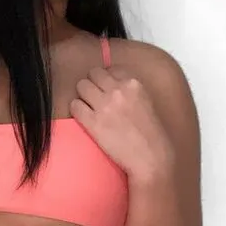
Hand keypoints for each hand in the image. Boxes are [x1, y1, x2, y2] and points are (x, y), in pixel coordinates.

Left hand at [69, 64, 174, 179]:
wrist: (150, 157)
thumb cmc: (150, 133)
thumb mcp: (145, 101)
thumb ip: (129, 90)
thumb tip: (111, 83)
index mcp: (133, 84)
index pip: (109, 69)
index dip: (105, 79)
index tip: (105, 89)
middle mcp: (118, 90)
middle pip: (92, 74)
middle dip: (92, 84)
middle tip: (94, 98)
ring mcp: (104, 105)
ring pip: (81, 86)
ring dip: (83, 95)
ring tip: (89, 107)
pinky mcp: (92, 122)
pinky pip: (74, 105)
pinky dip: (77, 109)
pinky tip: (84, 117)